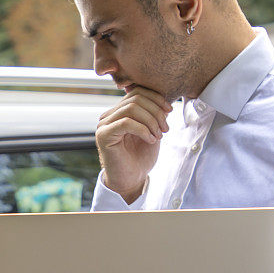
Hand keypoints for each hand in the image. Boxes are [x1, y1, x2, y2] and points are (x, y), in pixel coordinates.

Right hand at [96, 86, 171, 202]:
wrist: (131, 180)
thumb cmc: (141, 157)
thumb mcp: (152, 131)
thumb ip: (154, 114)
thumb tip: (164, 99)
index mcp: (120, 111)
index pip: (137, 92)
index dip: (156, 98)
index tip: (170, 111)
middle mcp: (109, 115)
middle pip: (136, 98)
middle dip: (156, 111)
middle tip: (166, 129)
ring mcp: (104, 124)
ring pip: (131, 108)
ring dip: (151, 121)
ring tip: (159, 136)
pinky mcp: (103, 135)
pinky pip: (125, 122)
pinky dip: (143, 130)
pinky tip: (151, 140)